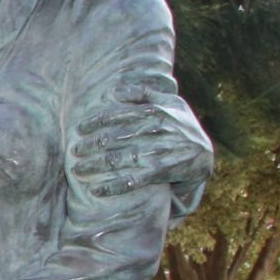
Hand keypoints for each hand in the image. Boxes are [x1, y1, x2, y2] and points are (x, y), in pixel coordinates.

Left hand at [70, 74, 212, 197]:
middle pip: (117, 137)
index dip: (97, 121)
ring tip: (78, 169)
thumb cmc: (182, 126)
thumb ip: (144, 93)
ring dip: (96, 165)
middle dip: (92, 145)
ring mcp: (160, 152)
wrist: (205, 155)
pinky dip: (113, 185)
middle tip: (74, 151)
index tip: (79, 128)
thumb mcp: (171, 103)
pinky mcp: (162, 172)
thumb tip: (115, 90)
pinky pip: (134, 180)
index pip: (120, 114)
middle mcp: (157, 131)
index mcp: (157, 112)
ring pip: (122, 158)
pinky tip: (96, 189)